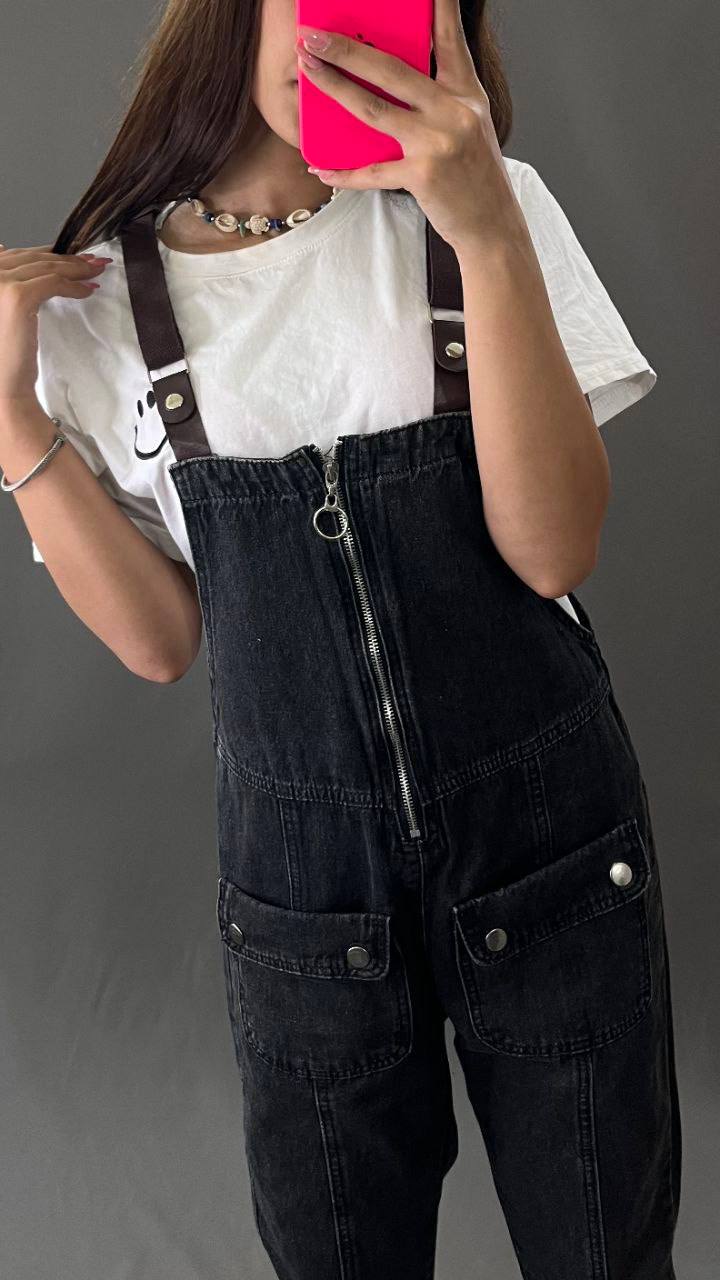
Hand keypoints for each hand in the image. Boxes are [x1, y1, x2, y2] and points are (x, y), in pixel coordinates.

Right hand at [0, 243, 109, 404]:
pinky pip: (53, 283)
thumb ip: (8, 279)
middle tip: (94, 260)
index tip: (75, 255)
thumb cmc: (5, 349)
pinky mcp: (17, 297)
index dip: (50, 252)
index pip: (20, 254)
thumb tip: (4, 247)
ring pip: (46, 268)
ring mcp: (0, 282)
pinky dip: (74, 286)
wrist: (4, 381)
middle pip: (34, 258)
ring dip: (76, 270)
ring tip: (96, 273)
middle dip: (68, 258)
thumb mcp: (4, 306)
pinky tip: (88, 291)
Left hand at [296, 0, 525, 253]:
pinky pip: (372, 171)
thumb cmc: (475, 176)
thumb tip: (392, 78)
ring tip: (309, 69)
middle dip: (348, 48)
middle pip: (392, 70)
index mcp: (466, 93)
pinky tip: (321, 167)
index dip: (437, 7)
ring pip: (374, 108)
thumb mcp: (470, 125)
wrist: (492, 225)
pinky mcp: (423, 175)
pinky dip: (344, 172)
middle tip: (314, 35)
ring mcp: (437, 142)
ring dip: (335, 86)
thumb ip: (439, 99)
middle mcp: (454, 111)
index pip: (449, 39)